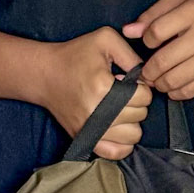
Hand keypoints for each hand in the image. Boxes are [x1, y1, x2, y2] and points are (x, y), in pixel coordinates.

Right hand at [41, 28, 150, 157]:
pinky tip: (118, 127)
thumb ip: (132, 55)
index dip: (141, 86)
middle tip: (120, 93)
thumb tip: (148, 77)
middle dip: (136, 102)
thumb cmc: (75, 55)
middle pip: (140, 115)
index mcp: (103, 87)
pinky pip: (116, 153)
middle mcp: (97, 113)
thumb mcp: (105, 39)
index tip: (127, 81)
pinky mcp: (85, 139)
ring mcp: (90, 130)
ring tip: (119, 109)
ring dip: (131, 122)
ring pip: (133, 136)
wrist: (44, 74)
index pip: (144, 96)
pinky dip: (123, 143)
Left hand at [125, 0, 193, 100]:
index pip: (156, 32)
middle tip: (146, 72)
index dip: (146, 41)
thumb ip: (152, 15)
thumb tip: (128, 31)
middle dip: (148, 71)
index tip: (150, 44)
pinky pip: (188, 91)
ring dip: (160, 84)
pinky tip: (173, 86)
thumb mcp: (180, 4)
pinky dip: (175, 92)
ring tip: (158, 80)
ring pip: (173, 79)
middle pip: (162, 61)